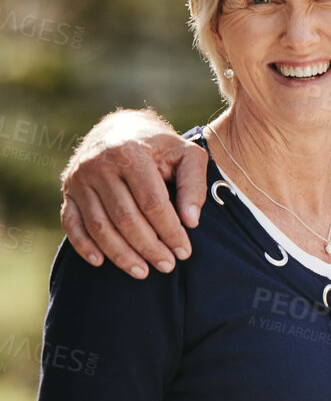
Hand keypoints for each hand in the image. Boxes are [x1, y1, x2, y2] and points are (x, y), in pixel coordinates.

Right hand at [60, 111, 207, 277]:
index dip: (170, 231)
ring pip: (99, 226)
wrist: (120, 128)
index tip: (185, 252)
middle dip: (148, 247)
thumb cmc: (160, 146)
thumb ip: (194, 185)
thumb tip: (191, 221)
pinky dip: (84, 245)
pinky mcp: (67, 191)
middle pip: (125, 218)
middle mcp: (99, 165)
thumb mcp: (186, 154)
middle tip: (167, 266)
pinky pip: (71, 223)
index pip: (152, 203)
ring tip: (143, 272)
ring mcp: (79, 179)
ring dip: (121, 254)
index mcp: (130, 153)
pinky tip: (101, 262)